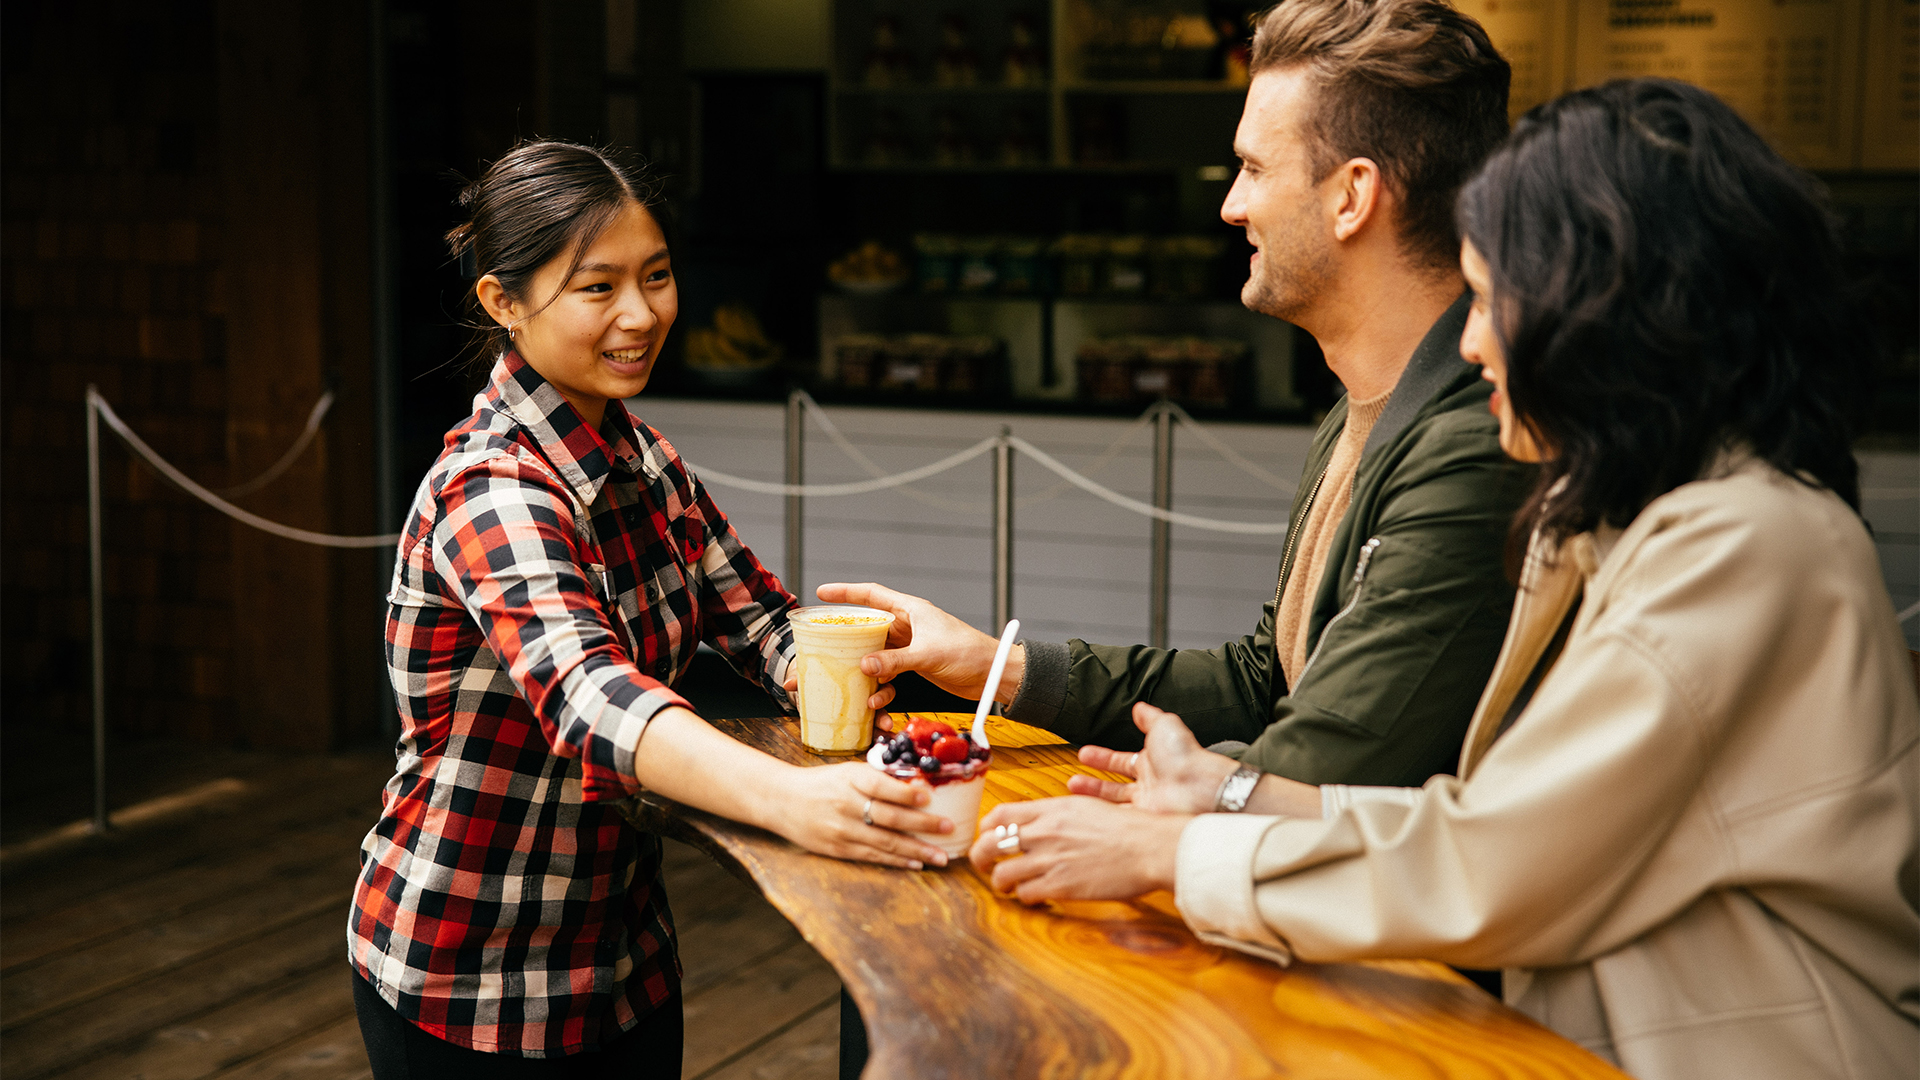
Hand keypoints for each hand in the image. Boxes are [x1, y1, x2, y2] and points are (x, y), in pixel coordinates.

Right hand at [770, 762, 954, 869]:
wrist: (782, 800)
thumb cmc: (822, 782)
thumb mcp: (847, 771)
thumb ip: (877, 778)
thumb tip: (918, 783)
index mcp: (850, 779)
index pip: (880, 786)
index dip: (905, 793)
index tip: (929, 796)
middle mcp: (846, 804)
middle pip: (889, 817)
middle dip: (922, 824)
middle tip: (948, 828)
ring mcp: (841, 829)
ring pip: (885, 842)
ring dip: (916, 850)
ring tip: (940, 856)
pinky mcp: (837, 849)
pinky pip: (872, 856)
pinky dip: (896, 860)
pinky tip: (916, 863)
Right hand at [813, 582, 1023, 705]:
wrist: (992, 675)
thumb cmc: (969, 653)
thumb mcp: (928, 654)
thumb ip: (895, 660)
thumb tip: (864, 665)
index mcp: (910, 610)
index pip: (871, 595)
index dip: (845, 592)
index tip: (822, 593)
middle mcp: (907, 626)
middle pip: (867, 629)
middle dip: (844, 641)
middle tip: (820, 650)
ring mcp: (909, 647)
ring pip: (875, 655)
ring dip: (862, 671)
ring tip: (846, 683)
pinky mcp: (914, 666)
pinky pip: (888, 674)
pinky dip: (880, 688)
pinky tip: (875, 701)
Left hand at [966, 796, 1188, 902]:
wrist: (1149, 848)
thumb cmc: (1127, 828)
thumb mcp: (1087, 806)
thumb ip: (1057, 814)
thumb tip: (1040, 821)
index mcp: (1050, 809)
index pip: (999, 815)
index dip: (987, 828)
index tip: (989, 837)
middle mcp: (1044, 833)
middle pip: (989, 845)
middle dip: (980, 858)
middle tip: (985, 866)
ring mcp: (1050, 860)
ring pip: (1001, 875)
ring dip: (1001, 883)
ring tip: (1009, 886)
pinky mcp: (1060, 886)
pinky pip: (1025, 894)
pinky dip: (1025, 898)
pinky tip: (1035, 897)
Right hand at [1068, 702, 1239, 812]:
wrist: (1199, 788)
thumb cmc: (1186, 757)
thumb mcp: (1164, 726)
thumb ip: (1150, 717)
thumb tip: (1140, 707)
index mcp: (1152, 763)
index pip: (1121, 761)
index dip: (1102, 757)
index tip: (1084, 754)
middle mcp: (1149, 785)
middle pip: (1114, 786)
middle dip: (1092, 783)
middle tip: (1072, 781)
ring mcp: (1147, 805)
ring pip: (1114, 805)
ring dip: (1094, 799)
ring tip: (1073, 793)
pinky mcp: (1145, 822)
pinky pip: (1120, 820)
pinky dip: (1104, 817)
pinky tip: (1088, 813)